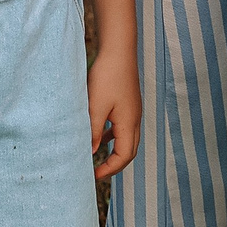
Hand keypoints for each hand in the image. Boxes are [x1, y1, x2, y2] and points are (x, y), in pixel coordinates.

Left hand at [88, 48, 141, 180]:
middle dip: (115, 165)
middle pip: (130, 151)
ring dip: (115, 152)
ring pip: (127, 139)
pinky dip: (113, 137)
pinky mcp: (128, 103)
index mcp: (128, 122)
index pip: (124, 155)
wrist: (118, 50)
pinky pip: (123, 127)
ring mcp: (133, 110)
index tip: (93, 175)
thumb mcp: (95, 107)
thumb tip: (92, 153)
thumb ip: (94, 132)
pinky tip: (101, 135)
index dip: (110, 169)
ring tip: (98, 158)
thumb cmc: (107, 77)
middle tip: (97, 173)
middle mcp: (135, 118)